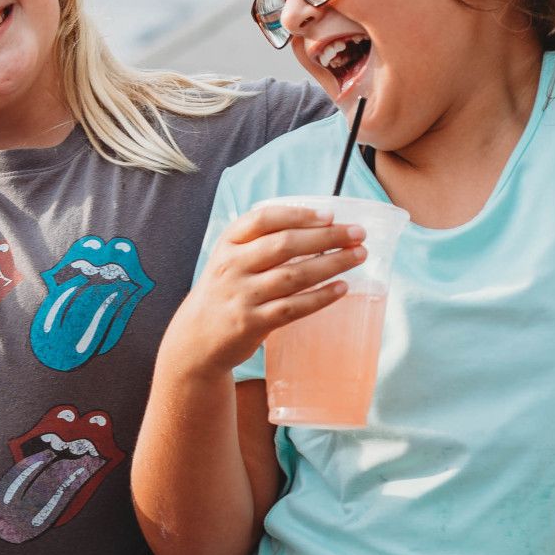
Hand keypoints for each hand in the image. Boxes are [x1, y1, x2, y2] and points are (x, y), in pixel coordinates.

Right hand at [167, 205, 366, 374]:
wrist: (196, 339)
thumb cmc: (224, 292)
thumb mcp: (230, 259)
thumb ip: (261, 242)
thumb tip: (318, 226)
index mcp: (228, 244)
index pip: (264, 219)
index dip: (299, 214)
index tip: (329, 215)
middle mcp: (233, 266)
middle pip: (285, 245)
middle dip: (327, 236)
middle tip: (358, 234)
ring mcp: (242, 296)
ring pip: (294, 275)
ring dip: (331, 264)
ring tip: (358, 256)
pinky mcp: (253, 323)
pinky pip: (293, 307)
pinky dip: (320, 297)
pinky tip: (342, 288)